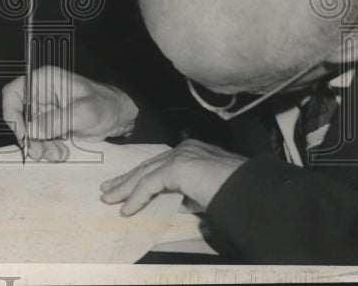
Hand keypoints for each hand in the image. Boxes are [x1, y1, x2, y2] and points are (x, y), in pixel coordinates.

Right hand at [1, 65, 138, 161]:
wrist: (118, 117)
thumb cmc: (105, 105)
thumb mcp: (83, 112)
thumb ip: (56, 121)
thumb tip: (32, 132)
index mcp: (44, 80)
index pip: (13, 93)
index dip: (12, 114)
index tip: (23, 134)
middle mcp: (40, 93)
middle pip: (18, 116)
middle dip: (28, 137)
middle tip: (40, 153)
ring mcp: (44, 110)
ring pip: (28, 131)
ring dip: (38, 146)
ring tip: (56, 153)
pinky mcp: (49, 124)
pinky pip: (38, 138)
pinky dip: (46, 148)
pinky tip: (60, 152)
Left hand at [100, 139, 246, 214]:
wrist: (249, 189)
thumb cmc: (235, 191)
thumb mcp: (208, 190)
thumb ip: (191, 193)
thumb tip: (178, 203)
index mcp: (192, 151)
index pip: (160, 163)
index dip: (141, 175)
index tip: (126, 185)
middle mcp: (184, 149)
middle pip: (147, 165)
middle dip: (126, 178)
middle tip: (108, 188)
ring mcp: (179, 156)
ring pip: (144, 173)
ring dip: (124, 188)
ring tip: (108, 197)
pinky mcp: (176, 168)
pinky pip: (149, 185)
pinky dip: (136, 198)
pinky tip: (126, 208)